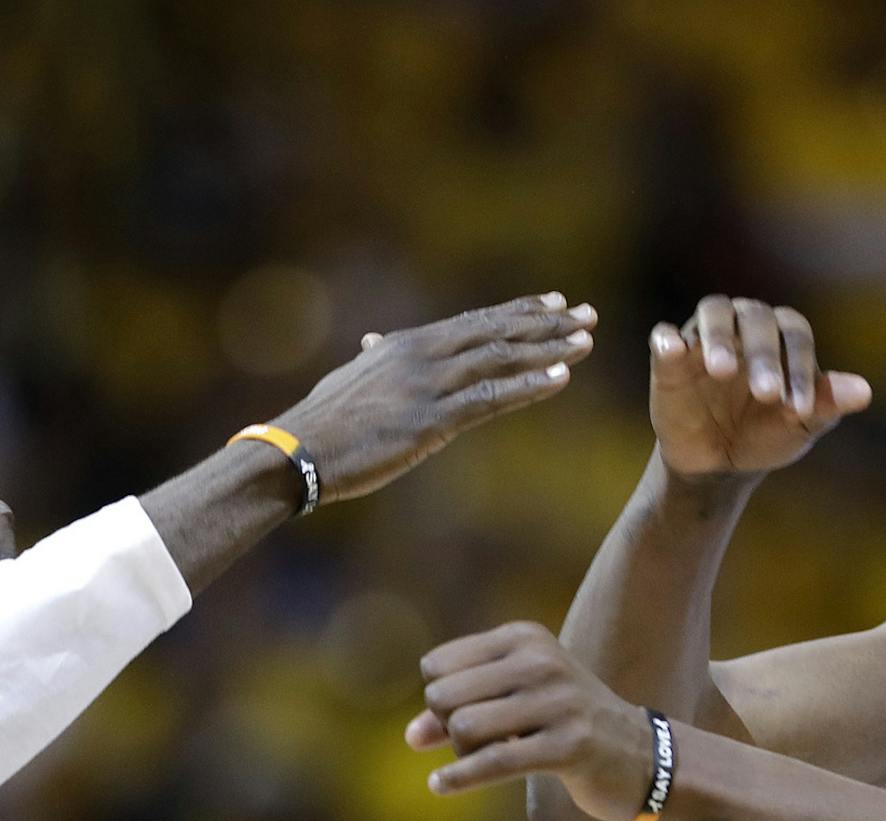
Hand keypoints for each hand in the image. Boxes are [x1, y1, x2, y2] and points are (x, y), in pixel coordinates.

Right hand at [273, 293, 596, 505]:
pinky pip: (490, 399)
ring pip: (500, 359)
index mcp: (406, 345)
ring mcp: (427, 386)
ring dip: (548, 350)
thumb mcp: (350, 380)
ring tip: (586, 342)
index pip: (473, 322)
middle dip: (546, 324)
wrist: (298, 453)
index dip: (517, 312)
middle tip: (587, 314)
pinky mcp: (430, 421)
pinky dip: (528, 387)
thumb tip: (374, 344)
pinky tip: (561, 379)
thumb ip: (373, 360)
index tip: (554, 303)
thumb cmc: (322, 423)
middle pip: (495, 332)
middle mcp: (422, 355)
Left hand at [405, 622, 657, 820]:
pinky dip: (458, 778)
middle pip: (444, 696)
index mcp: (526, 638)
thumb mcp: (513, 706)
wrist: (644, 758)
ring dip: (461, 755)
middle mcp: (542, 661)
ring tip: (482, 762)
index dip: (439, 700)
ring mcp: (558, 702)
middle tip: (475, 745)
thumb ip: (459, 713)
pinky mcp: (568, 746)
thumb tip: (410, 736)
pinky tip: (440, 786)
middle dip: (447, 729)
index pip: (437, 666)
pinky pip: (493, 762)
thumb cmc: (567, 727)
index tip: (460, 719)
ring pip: (464, 728)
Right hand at [650, 296, 871, 477]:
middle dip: (763, 356)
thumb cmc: (766, 435)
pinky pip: (664, 337)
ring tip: (722, 370)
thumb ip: (827, 404)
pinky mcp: (670, 356)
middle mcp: (745, 325)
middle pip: (756, 319)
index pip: (795, 336)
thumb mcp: (799, 426)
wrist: (719, 463)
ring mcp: (705, 337)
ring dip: (718, 336)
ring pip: (713, 313)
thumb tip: (865, 393)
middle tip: (766, 394)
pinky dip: (667, 340)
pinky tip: (672, 350)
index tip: (800, 409)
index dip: (800, 369)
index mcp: (783, 336)